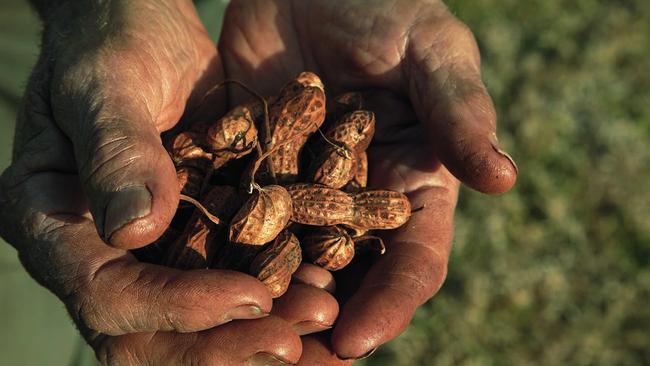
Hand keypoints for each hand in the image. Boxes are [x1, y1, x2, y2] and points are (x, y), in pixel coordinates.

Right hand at [0, 0, 337, 363]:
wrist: (138, 26)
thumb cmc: (111, 40)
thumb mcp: (107, 82)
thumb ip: (116, 151)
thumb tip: (133, 231)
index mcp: (51, 218)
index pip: (103, 293)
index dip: (175, 307)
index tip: (249, 295)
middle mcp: (94, 250)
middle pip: (145, 335)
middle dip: (222, 345)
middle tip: (295, 338)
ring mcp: (143, 251)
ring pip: (190, 325)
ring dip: (253, 334)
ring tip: (320, 319)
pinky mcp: (189, 237)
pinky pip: (225, 282)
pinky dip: (270, 299)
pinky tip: (321, 295)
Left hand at [219, 0, 517, 359]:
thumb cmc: (386, 4)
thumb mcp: (431, 50)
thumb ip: (460, 112)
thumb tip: (504, 179)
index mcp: (414, 183)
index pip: (412, 260)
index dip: (390, 303)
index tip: (357, 341)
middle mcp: (359, 199)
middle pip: (349, 277)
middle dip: (324, 318)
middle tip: (292, 356)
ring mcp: (303, 188)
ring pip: (290, 258)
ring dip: (270, 296)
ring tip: (242, 328)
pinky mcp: (254, 167)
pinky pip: (238, 215)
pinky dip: (222, 247)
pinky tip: (197, 274)